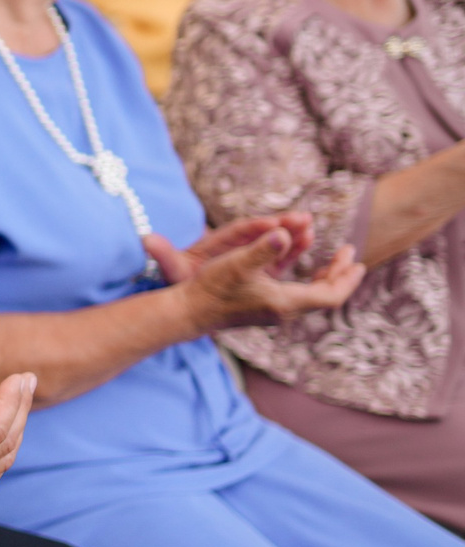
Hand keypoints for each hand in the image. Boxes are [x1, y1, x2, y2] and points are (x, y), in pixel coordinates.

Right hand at [152, 216, 364, 330]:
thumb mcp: (238, 263)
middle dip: (341, 276)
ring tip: (333, 261)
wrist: (188, 312)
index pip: (331, 295)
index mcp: (284, 302)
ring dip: (325, 278)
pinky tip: (303, 270)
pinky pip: (297, 296)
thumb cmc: (212, 288)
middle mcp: (283, 311)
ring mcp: (273, 312)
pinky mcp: (263, 309)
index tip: (358, 261)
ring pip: (312, 297)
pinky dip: (308, 281)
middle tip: (350, 255)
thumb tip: (285, 233)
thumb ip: (264, 248)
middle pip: (325, 297)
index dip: (347, 279)